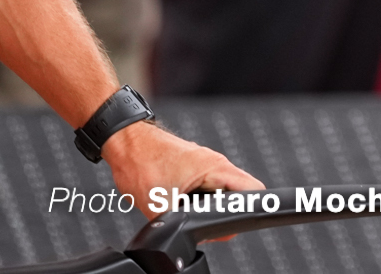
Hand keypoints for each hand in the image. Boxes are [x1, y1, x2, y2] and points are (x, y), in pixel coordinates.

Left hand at [102, 120, 262, 216]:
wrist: (126, 144)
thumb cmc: (142, 163)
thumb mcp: (161, 206)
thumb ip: (181, 223)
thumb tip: (188, 235)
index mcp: (216, 167)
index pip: (254, 190)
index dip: (249, 209)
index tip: (236, 222)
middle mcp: (215, 163)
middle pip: (238, 193)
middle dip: (223, 212)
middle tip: (202, 222)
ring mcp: (205, 163)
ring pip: (220, 190)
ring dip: (208, 204)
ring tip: (185, 208)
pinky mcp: (194, 166)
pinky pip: (206, 185)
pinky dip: (197, 197)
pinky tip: (178, 200)